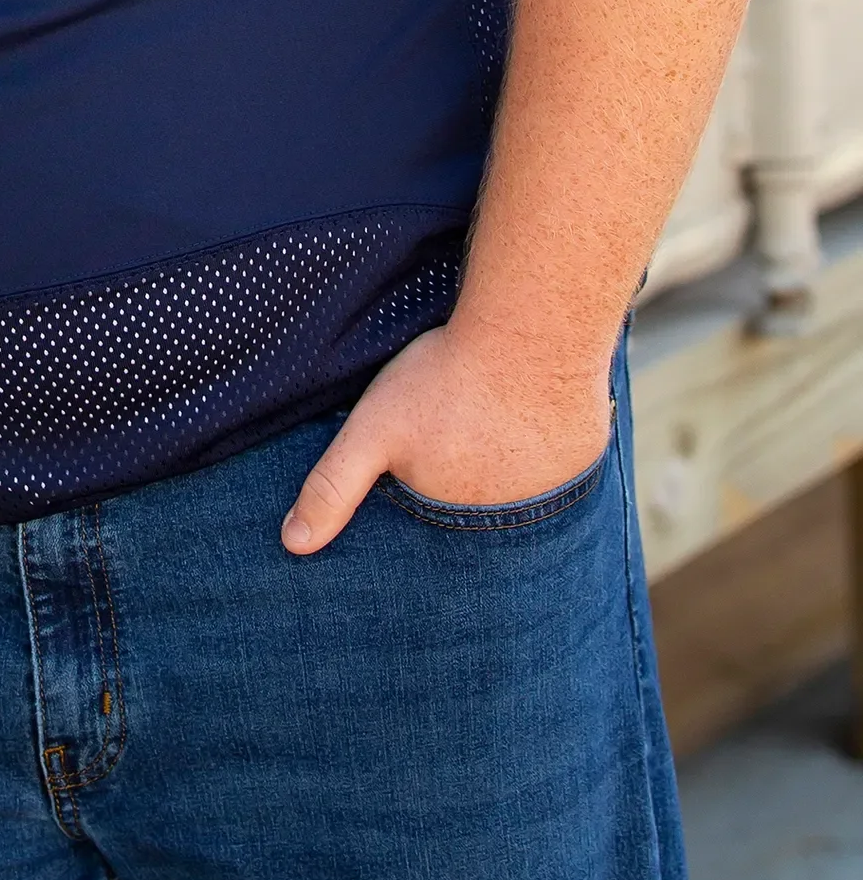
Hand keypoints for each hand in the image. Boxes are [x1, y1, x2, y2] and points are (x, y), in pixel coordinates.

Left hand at [280, 322, 612, 555]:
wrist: (531, 335)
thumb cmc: (446, 381)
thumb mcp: (373, 430)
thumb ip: (333, 487)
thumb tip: (293, 545)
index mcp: (462, 519)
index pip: (437, 521)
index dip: (427, 487)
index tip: (427, 454)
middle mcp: (517, 519)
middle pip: (480, 502)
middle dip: (467, 474)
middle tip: (461, 426)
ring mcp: (559, 489)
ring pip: (520, 478)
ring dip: (506, 456)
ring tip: (488, 415)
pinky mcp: (586, 453)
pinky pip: (557, 454)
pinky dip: (542, 436)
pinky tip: (527, 407)